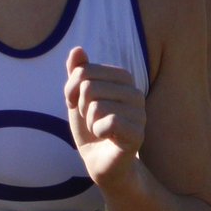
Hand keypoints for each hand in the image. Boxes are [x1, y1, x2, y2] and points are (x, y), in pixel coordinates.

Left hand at [65, 46, 144, 187]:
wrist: (99, 161)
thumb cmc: (90, 127)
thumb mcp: (77, 97)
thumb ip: (77, 73)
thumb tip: (77, 49)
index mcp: (123, 78)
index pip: (84, 71)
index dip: (71, 91)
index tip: (78, 105)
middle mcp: (135, 92)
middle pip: (89, 87)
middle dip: (81, 107)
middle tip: (91, 120)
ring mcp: (139, 113)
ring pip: (96, 106)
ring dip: (90, 122)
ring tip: (100, 129)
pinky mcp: (137, 134)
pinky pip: (107, 123)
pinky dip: (98, 132)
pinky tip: (106, 137)